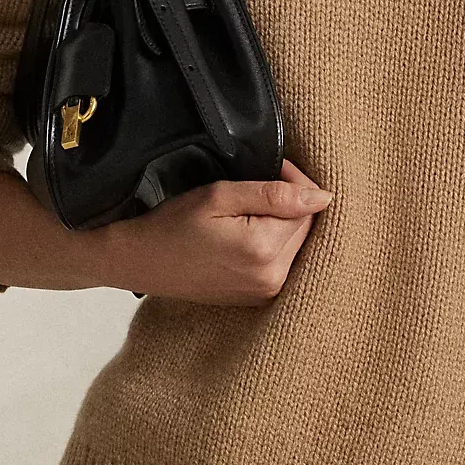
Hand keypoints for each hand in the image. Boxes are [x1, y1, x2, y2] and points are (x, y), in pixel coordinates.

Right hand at [104, 157, 332, 304]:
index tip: (272, 166)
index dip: (294, 182)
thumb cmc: (173, 225)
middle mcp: (272, 278)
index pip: (308, 208)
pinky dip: (275, 242)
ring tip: (251, 208)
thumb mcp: (220, 197)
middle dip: (291, 203)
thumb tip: (324, 197)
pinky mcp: (258, 297)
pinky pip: (284, 262)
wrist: (141, 262)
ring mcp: (265, 292)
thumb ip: (274, 195)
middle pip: (306, 228)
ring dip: (283, 223)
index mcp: (264, 252)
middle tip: (258, 184)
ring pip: (297, 244)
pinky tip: (251, 231)